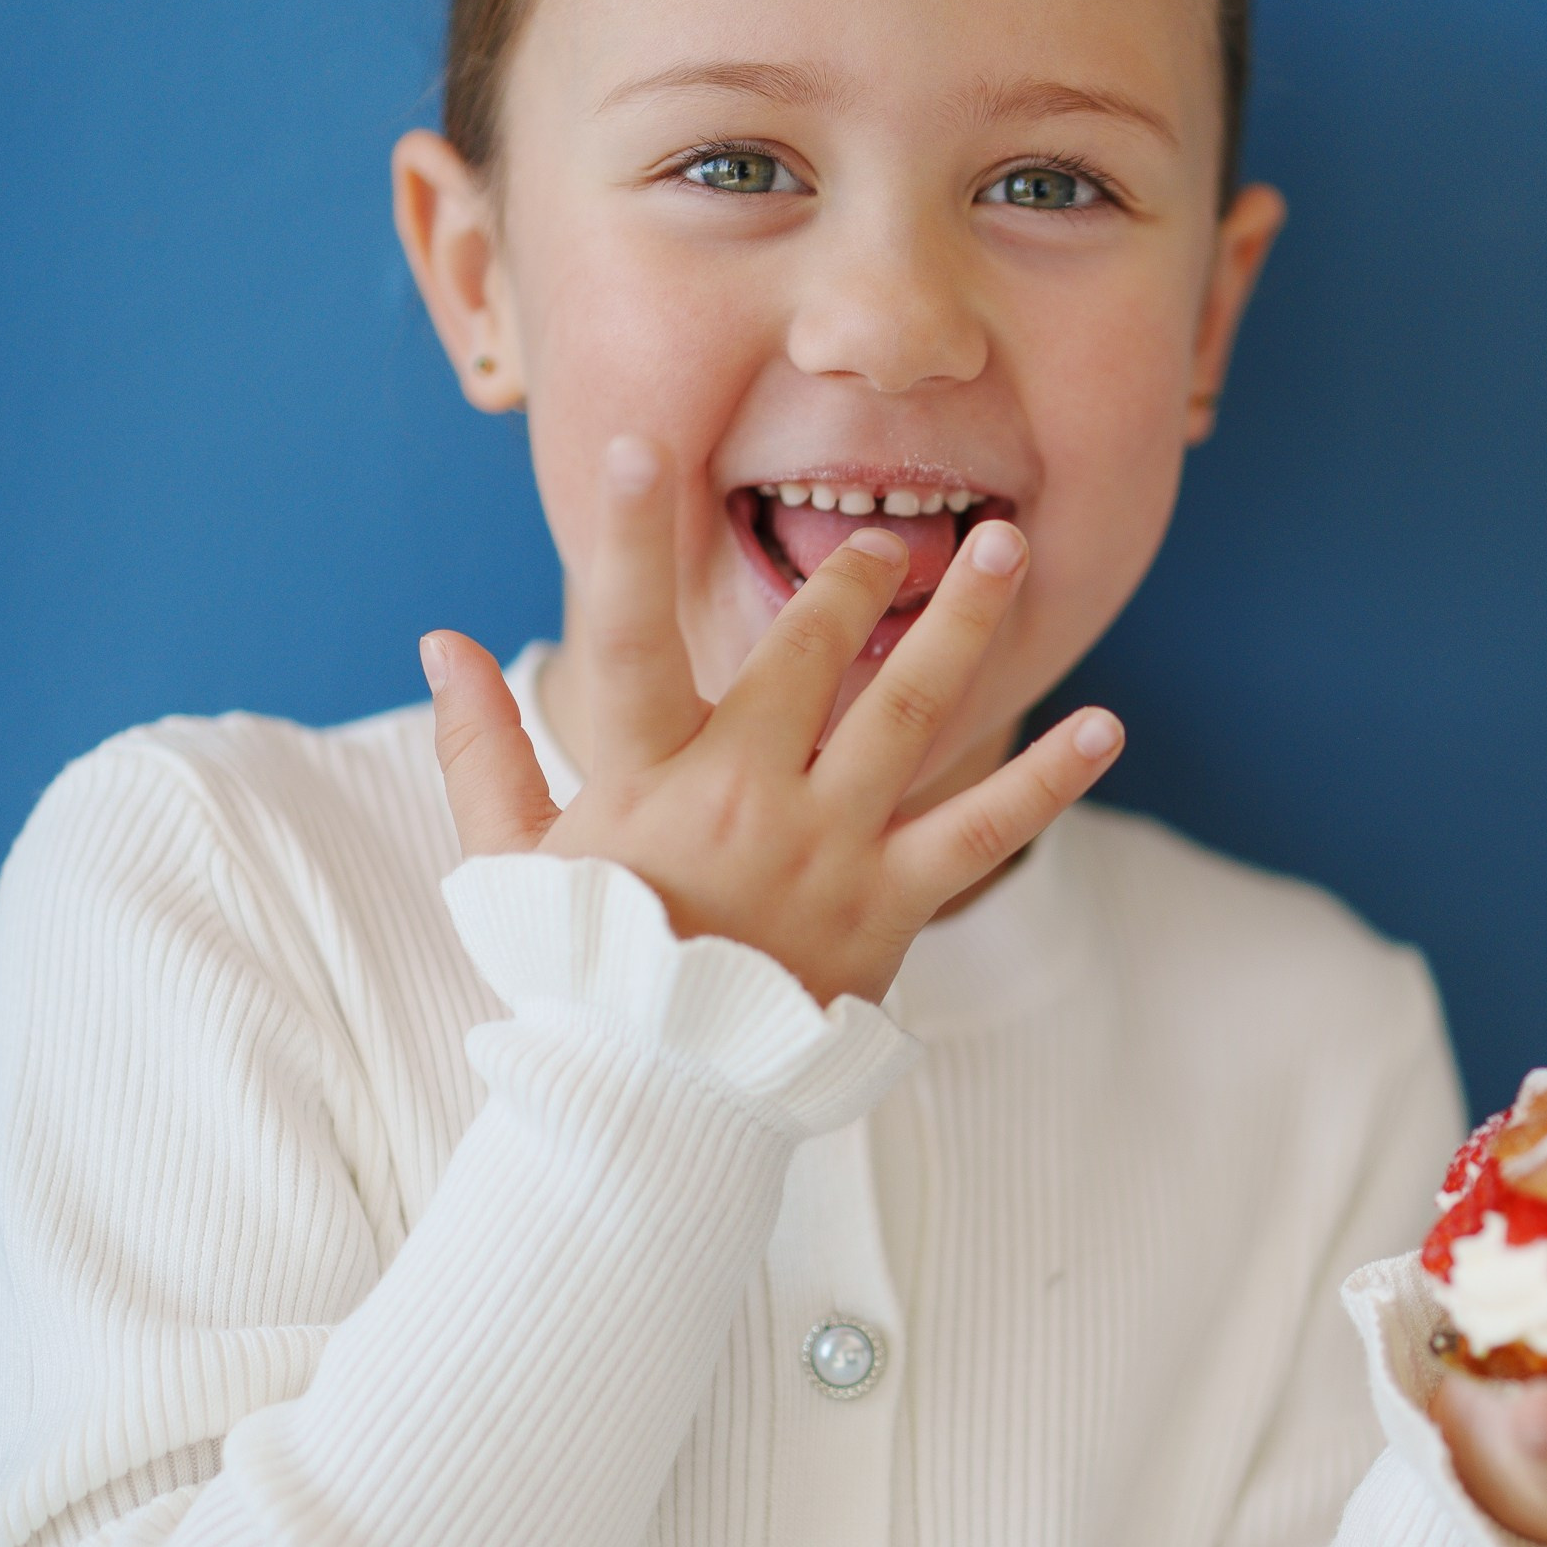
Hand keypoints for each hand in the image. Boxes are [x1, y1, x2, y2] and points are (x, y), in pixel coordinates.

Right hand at [420, 434, 1122, 1005]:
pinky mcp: (890, 904)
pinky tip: (1104, 726)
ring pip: (910, 708)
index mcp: (642, 779)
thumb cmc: (581, 968)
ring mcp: (825, 849)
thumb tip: (442, 642)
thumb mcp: (513, 862)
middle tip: (892, 531)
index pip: (622, 638)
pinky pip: (984, 829)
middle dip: (852, 574)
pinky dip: (1049, 778)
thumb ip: (481, 748)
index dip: (625, 542)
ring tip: (1009, 548)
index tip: (642, 450)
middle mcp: (740, 798)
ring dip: (965, 621)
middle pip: (807, 652)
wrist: (657, 1096)